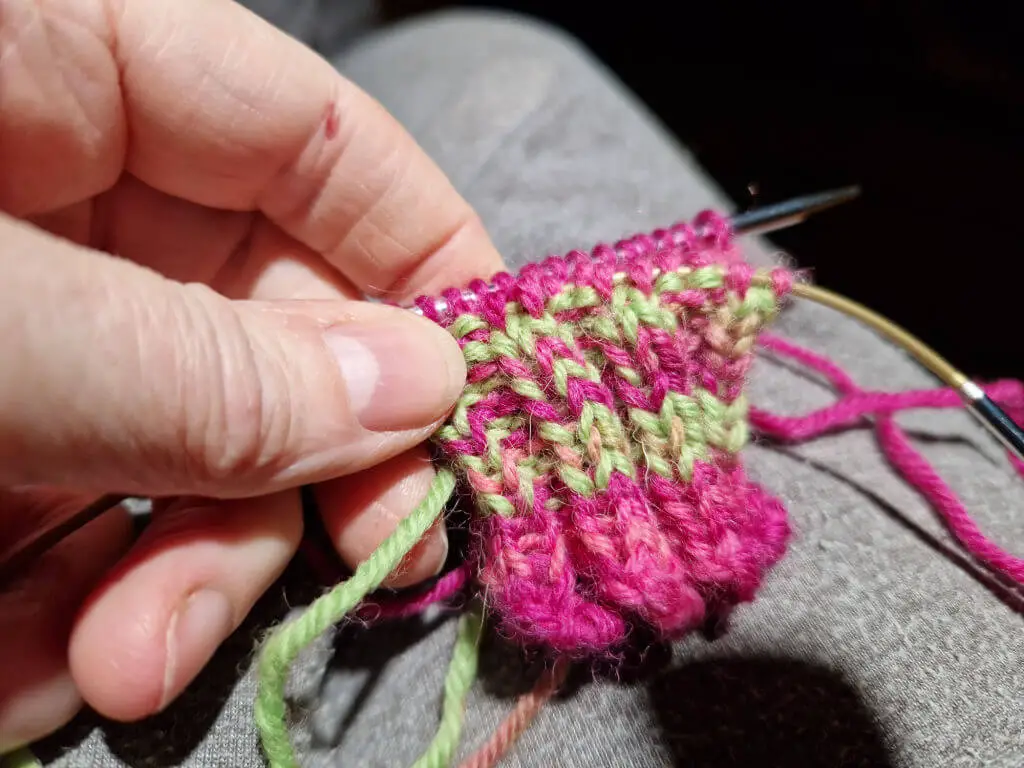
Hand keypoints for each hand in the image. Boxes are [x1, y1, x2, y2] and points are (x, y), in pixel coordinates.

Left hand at [0, 0, 502, 750]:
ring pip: (172, 442)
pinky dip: (57, 600)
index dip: (426, 255)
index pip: (318, 139)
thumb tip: (422, 387)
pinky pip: (65, 503)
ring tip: (120, 670)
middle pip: (263, 325)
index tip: (499, 388)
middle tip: (346, 576)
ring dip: (172, 574)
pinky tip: (23, 673)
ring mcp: (19, 313)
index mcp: (71, 66)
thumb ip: (201, 364)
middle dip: (291, 474)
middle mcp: (60, 189)